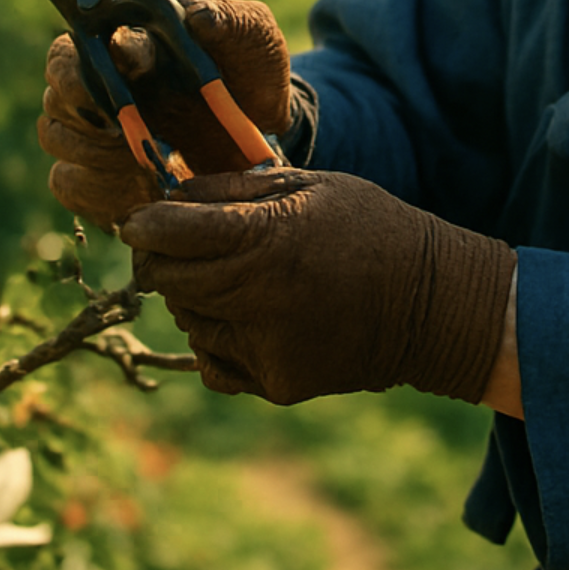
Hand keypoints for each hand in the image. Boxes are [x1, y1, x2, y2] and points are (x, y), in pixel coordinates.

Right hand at [38, 0, 291, 230]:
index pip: (76, 45)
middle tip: (122, 128)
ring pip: (53, 136)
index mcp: (127, 45)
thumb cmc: (252, 68)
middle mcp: (102, 85)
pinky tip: (140, 189)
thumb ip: (227, 17)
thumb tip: (197, 14)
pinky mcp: (104, 176)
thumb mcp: (251, 33)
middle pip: (54, 92)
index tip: (125, 78)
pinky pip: (68, 182)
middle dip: (81, 110)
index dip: (92, 61)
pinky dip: (96, 187)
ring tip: (144, 161)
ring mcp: (99, 132)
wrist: (269, 127)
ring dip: (91, 150)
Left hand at [121, 167, 517, 405]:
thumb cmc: (369, 227)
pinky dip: (214, 339)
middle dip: (157, 260)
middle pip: (167, 280)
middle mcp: (258, 296)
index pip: (170, 233)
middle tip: (167, 247)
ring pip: (188, 319)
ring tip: (230, 277)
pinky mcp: (276, 383)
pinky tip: (243, 318)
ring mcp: (265, 346)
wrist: (433, 304)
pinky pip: (214, 362)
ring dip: (192, 297)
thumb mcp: (308, 186)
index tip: (135, 221)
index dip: (143, 224)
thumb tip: (172, 194)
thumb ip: (235, 189)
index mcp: (266, 237)